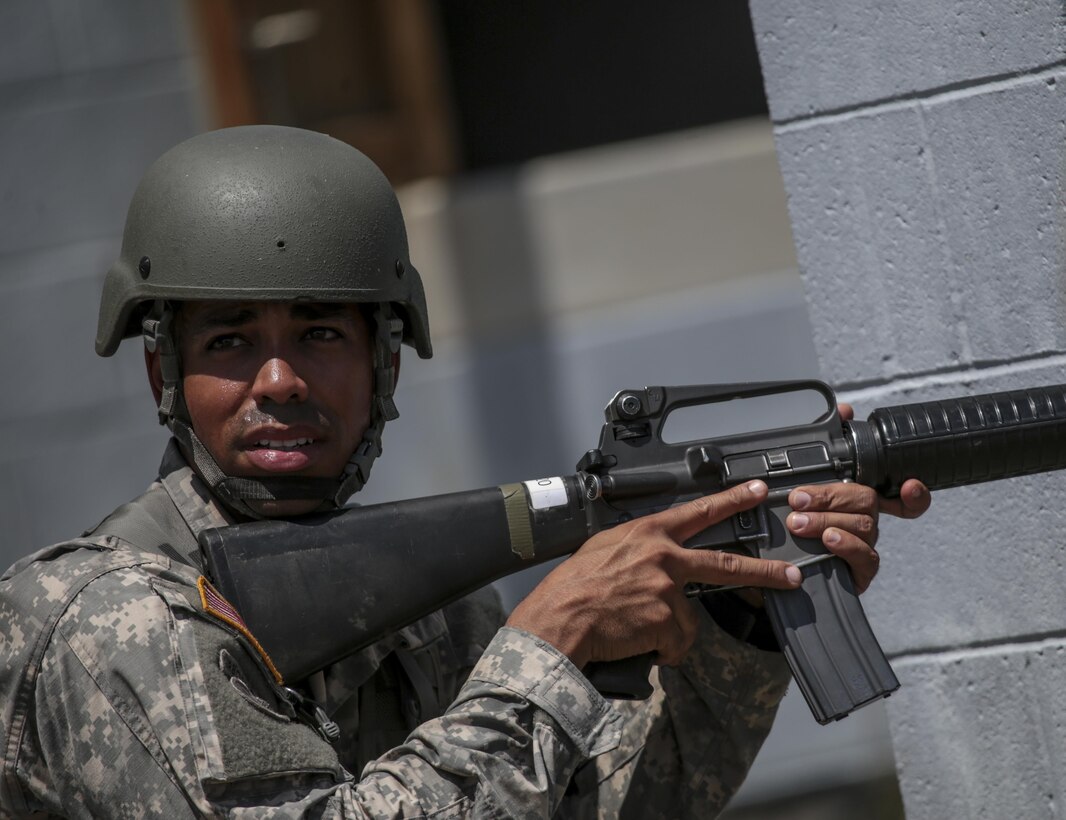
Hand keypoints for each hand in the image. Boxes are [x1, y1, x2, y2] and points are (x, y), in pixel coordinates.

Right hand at [507, 480, 801, 668]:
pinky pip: (675, 643)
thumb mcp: (602, 549)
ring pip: (687, 618)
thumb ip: (636, 548)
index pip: (699, 512)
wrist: (559, 618)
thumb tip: (650, 557)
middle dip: (765, 570)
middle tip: (791, 574)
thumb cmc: (572, 586)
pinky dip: (659, 648)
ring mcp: (668, 588)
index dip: (731, 500)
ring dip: (666, 630)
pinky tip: (633, 640)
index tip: (757, 491)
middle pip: (726, 563)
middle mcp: (663, 555)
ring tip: (630, 626)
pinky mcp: (668, 620)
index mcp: (647, 533)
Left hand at [784, 403, 930, 592]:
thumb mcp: (809, 477)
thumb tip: (845, 410)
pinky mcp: (859, 570)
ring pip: (861, 526)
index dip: (915, 493)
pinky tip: (827, 540)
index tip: (911, 484)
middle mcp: (867, 521)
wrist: (783, 563)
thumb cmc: (802, 518)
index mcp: (860, 501)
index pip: (903, 496)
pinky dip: (845, 545)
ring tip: (799, 521)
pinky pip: (863, 556)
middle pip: (869, 501)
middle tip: (797, 499)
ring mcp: (865, 545)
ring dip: (827, 520)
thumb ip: (829, 443)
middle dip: (832, 497)